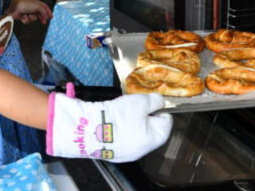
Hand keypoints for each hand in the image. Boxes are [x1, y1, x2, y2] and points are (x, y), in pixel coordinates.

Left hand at [7, 0, 51, 24]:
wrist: (14, 8)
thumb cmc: (25, 5)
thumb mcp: (37, 6)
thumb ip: (44, 11)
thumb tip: (47, 16)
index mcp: (37, 3)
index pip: (45, 7)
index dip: (48, 12)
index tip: (51, 17)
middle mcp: (33, 8)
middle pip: (40, 14)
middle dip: (42, 18)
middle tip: (44, 22)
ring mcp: (28, 12)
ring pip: (33, 18)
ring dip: (31, 18)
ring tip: (28, 15)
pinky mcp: (23, 17)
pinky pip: (27, 21)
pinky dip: (25, 20)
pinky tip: (23, 17)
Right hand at [47, 92, 171, 162]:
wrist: (88, 129)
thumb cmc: (119, 117)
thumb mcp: (141, 102)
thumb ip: (155, 100)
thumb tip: (160, 102)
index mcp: (154, 139)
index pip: (166, 121)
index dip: (158, 107)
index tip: (147, 101)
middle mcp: (143, 150)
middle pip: (150, 126)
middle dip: (142, 113)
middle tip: (132, 105)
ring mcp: (127, 152)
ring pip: (135, 130)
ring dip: (130, 119)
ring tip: (119, 111)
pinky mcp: (113, 151)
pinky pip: (121, 136)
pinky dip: (118, 127)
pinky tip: (110, 120)